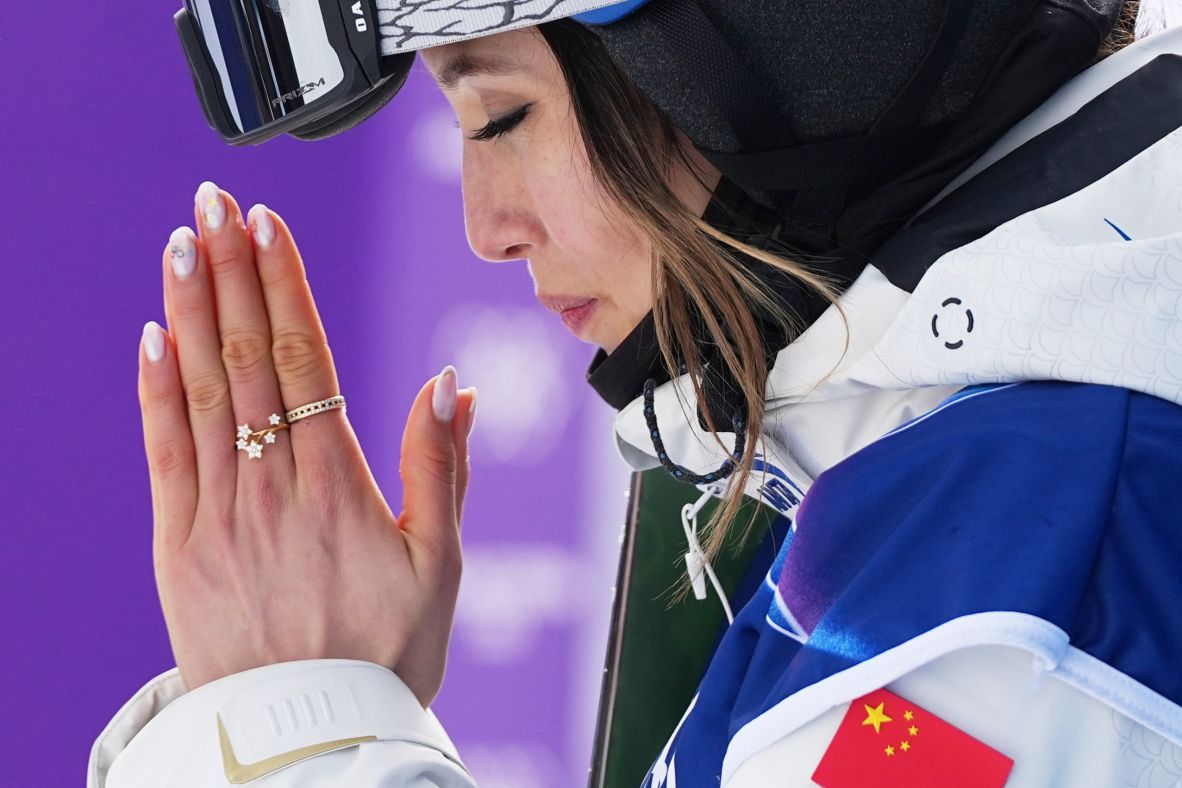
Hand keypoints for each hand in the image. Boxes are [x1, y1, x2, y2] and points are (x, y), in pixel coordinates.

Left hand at [137, 182, 475, 704]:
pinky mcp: (179, 545)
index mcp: (338, 484)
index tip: (268, 225)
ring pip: (201, 389)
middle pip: (246, 355)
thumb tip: (452, 384)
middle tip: (214, 203)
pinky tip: (153, 336)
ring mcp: (218, 512)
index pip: (304, 357)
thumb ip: (445, 468)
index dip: (282, 284)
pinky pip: (163, 451)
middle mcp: (271, 485)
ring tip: (182, 242)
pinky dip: (156, 389)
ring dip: (190, 308)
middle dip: (230, 270)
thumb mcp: (442, 564)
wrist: (311, 734)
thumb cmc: (387, 651)